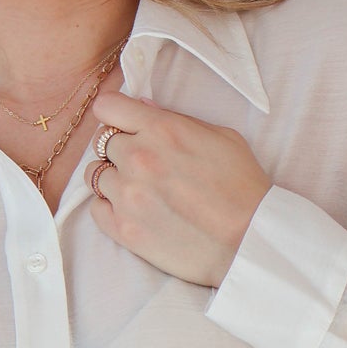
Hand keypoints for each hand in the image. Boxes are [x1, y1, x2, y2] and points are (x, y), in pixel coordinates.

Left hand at [85, 87, 270, 286]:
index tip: (125, 124)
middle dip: (120, 148)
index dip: (114, 114)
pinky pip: (96, 209)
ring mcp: (128, 196)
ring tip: (141, 190)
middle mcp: (138, 158)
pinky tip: (134, 210)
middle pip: (101, 141)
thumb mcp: (221, 137)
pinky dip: (109, 207)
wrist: (250, 241)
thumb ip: (176, 119)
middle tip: (143, 163)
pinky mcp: (124, 229)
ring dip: (114, 179)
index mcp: (161, 130)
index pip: (107, 106)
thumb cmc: (243, 187)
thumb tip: (143, 108)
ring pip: (96, 175)